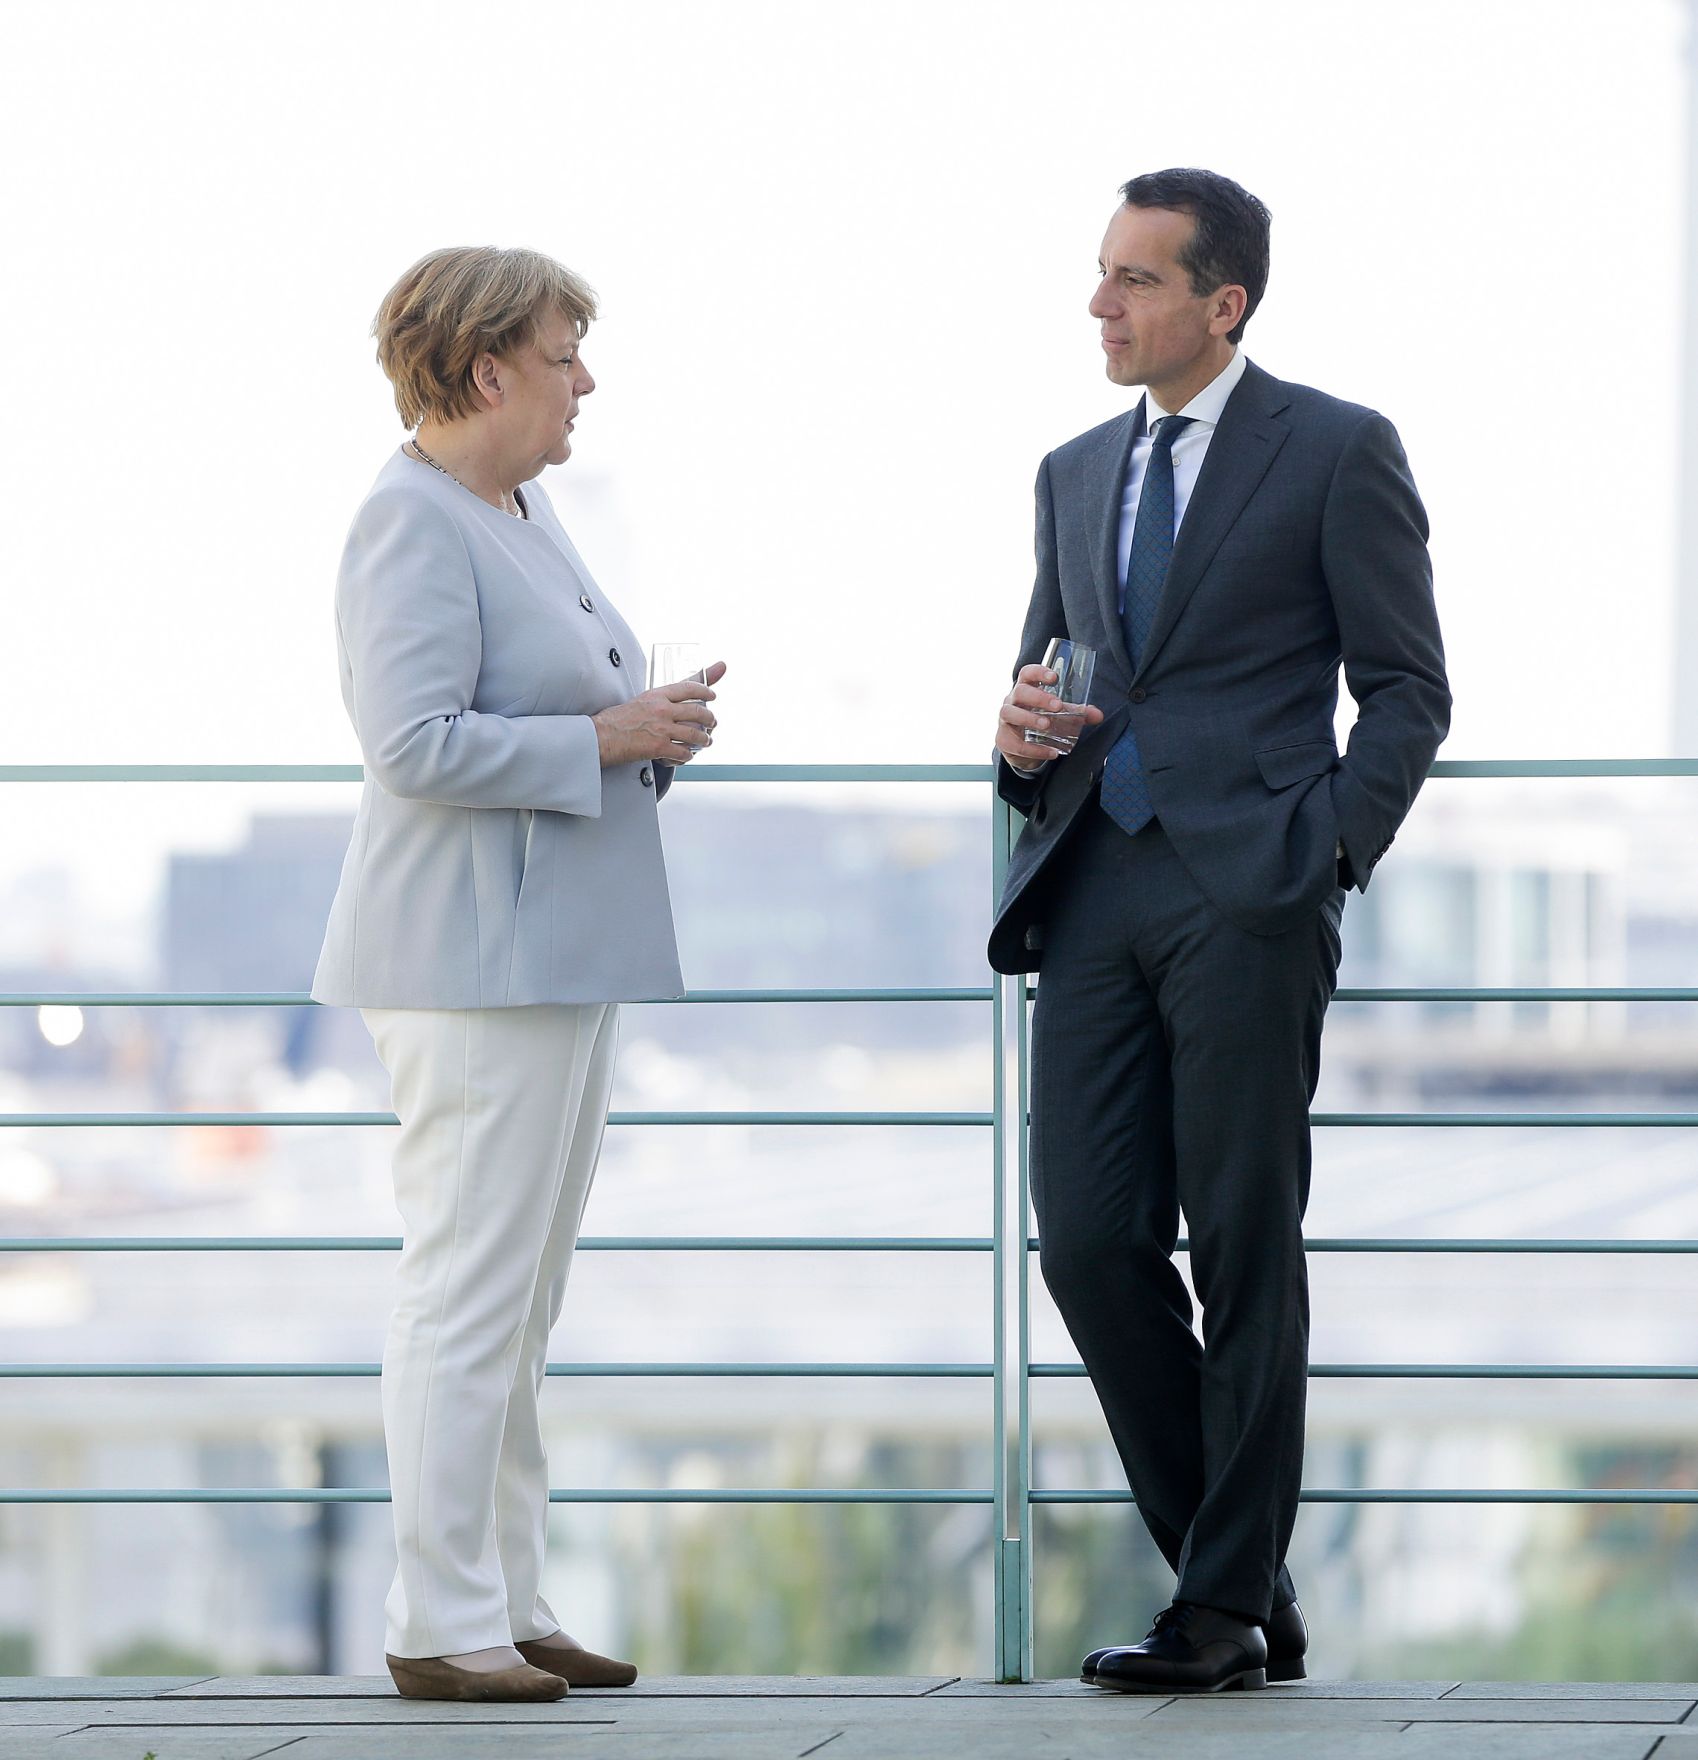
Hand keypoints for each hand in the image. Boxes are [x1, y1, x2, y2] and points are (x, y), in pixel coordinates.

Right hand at [594, 661, 726, 766]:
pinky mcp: (659, 747)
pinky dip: (687, 756)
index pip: (689, 687)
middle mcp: (662, 709)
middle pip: (698, 711)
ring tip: (705, 742)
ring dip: (704, 740)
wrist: (600, 737)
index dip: (705, 691)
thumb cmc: (614, 721)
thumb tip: (670, 701)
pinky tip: (685, 755)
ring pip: (695, 734)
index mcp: (657, 695)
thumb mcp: (640, 701)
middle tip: (712, 723)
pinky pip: (683, 752)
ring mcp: (662, 728)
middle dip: (710, 719)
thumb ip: (658, 700)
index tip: (711, 694)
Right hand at [995, 663, 1102, 771]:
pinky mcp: (1003, 740)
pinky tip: (1051, 752)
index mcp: (1026, 689)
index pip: (1027, 673)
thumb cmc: (1039, 721)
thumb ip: (1077, 713)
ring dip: (1029, 718)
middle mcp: (1012, 701)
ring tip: (1047, 725)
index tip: (1054, 677)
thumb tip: (1098, 715)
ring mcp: (1005, 720)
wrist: (1023, 748)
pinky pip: (1015, 744)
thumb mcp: (1058, 715)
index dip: (1038, 672)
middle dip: (1038, 698)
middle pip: (1020, 692)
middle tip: (1057, 706)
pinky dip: (1034, 749)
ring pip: (1010, 713)